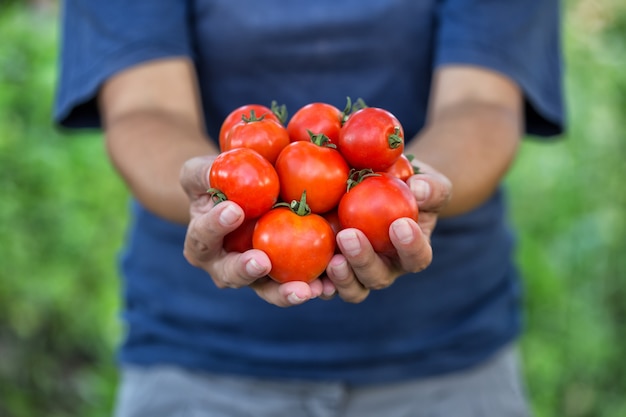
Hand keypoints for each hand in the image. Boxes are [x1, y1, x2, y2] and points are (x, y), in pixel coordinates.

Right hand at [180, 155, 325, 306]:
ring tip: (305, 290)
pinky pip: (297, 286)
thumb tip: (217, 166)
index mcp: (201, 243)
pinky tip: (330, 285)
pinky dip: (314, 287)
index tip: (235, 209)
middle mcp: (224, 267)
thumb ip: (205, 171)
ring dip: (285, 292)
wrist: (242, 199)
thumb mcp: (202, 171)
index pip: (203, 237)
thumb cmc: (217, 182)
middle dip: (247, 270)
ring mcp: (256, 276)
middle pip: (232, 275)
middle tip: (262, 262)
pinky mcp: (283, 277)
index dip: (216, 225)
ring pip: (267, 290)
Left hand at [323, 161, 451, 302]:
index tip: (400, 224)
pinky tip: (307, 276)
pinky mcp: (333, 270)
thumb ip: (429, 187)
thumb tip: (418, 188)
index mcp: (411, 252)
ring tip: (332, 259)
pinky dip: (317, 282)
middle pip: (378, 277)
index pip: (417, 256)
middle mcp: (386, 268)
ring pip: (353, 288)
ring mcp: (358, 273)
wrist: (380, 187)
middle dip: (363, 260)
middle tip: (349, 235)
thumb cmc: (409, 185)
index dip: (410, 246)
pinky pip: (325, 283)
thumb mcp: (426, 182)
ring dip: (341, 277)